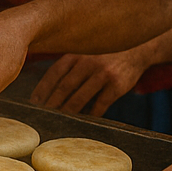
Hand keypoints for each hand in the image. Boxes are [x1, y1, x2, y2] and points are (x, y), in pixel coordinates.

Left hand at [31, 50, 148, 116]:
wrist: (137, 50)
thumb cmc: (104, 55)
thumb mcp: (86, 52)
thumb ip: (69, 65)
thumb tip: (48, 88)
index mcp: (76, 54)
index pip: (54, 72)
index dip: (42, 88)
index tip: (34, 102)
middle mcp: (87, 62)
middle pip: (65, 86)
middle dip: (52, 103)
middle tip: (44, 116)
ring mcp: (102, 73)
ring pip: (81, 96)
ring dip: (68, 111)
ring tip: (60, 121)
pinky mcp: (117, 85)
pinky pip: (100, 103)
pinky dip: (92, 114)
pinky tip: (85, 121)